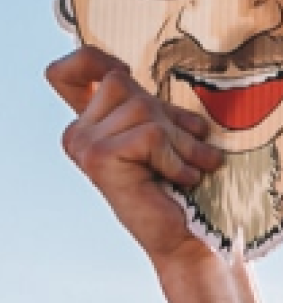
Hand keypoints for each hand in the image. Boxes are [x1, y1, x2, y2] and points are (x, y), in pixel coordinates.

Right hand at [47, 47, 221, 268]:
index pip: (69, 71)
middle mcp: (78, 133)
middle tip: (190, 150)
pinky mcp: (100, 158)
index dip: (95, 60)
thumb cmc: (184, 192)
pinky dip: (177, 158)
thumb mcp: (166, 137)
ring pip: (142, 109)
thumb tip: (156, 71)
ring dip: (181, 141)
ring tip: (193, 168)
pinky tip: (184, 180)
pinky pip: (151, 136)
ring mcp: (85, 145)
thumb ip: (152, 108)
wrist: (189, 242)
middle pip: (122, 84)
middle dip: (168, 116)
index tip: (127, 72)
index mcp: (89, 125)